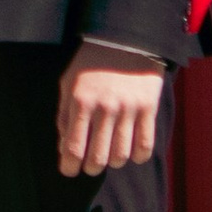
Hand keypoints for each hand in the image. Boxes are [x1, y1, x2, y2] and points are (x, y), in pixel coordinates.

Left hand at [57, 52, 162, 176]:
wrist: (124, 39)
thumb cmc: (91, 64)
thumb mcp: (68, 84)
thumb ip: (64, 116)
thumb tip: (63, 148)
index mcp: (81, 101)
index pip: (73, 146)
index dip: (70, 165)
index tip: (69, 171)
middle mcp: (105, 108)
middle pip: (98, 156)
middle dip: (91, 168)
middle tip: (90, 167)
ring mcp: (129, 109)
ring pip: (121, 154)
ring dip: (113, 162)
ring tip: (109, 158)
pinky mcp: (148, 108)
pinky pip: (145, 144)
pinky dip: (138, 156)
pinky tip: (131, 155)